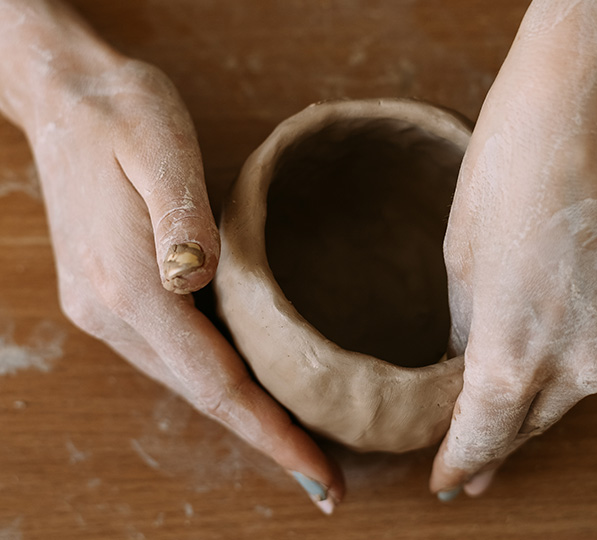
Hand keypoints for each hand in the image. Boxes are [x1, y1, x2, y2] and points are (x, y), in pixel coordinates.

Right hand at [0, 1, 342, 513]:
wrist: (65, 96)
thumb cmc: (124, 114)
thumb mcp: (161, 148)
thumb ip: (183, 217)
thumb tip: (199, 280)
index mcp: (129, 286)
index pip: (215, 384)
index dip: (269, 434)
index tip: (317, 475)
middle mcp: (110, 312)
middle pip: (202, 395)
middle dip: (264, 437)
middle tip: (323, 474)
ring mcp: (103, 308)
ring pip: (186, 380)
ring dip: (242, 414)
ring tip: (299, 440)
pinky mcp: (108, 294)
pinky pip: (172, 354)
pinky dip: (217, 378)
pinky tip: (250, 383)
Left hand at [430, 0, 596, 498]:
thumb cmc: (512, 165)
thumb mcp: (463, 255)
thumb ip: (470, 329)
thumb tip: (469, 370)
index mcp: (514, 350)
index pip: (484, 435)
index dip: (462, 463)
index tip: (447, 483)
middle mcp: (584, 361)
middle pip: (533, 422)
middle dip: (500, 442)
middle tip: (474, 464)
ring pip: (578, 387)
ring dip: (544, 391)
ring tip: (515, 387)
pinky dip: (586, 345)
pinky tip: (569, 321)